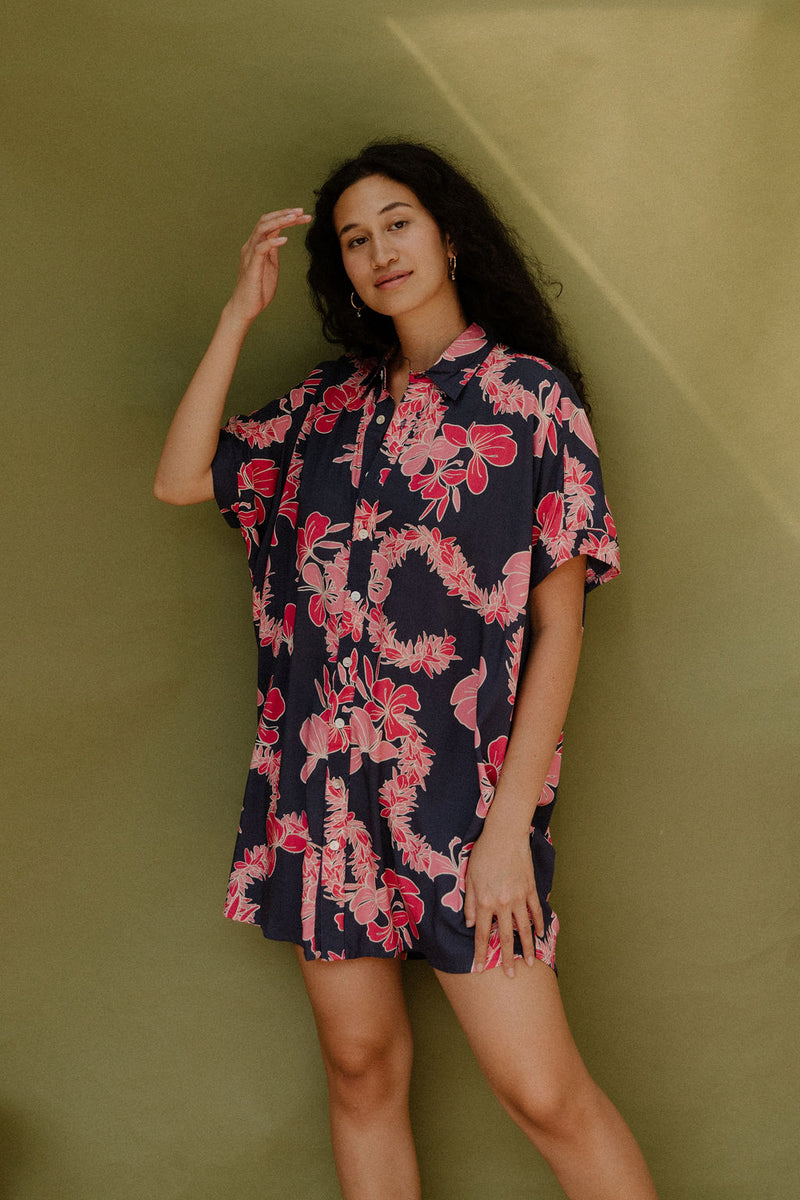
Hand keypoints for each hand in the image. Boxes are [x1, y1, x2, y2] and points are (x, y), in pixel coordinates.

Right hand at [226, 208, 311, 326]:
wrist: (245, 308)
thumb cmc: (258, 289)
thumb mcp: (270, 265)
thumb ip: (273, 251)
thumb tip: (280, 237)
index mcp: (256, 245)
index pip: (270, 224)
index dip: (286, 216)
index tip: (303, 215)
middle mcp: (251, 246)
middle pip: (265, 221)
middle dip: (284, 213)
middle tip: (301, 211)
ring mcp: (250, 255)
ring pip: (262, 229)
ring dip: (279, 221)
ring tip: (295, 218)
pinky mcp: (252, 267)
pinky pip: (261, 249)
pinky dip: (272, 242)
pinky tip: (285, 239)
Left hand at [464, 823, 543, 977]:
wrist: (505, 834)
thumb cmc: (483, 853)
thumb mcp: (469, 877)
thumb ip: (470, 903)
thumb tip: (470, 925)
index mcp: (485, 901)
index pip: (483, 934)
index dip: (481, 953)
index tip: (480, 969)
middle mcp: (503, 903)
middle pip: (506, 937)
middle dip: (507, 958)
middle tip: (510, 976)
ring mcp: (520, 897)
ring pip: (524, 928)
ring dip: (526, 948)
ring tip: (529, 964)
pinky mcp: (531, 889)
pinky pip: (536, 911)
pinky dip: (539, 924)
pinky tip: (540, 935)